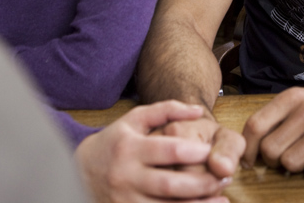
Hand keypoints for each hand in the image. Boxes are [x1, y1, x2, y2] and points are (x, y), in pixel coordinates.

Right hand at [76, 100, 233, 202]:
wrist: (78, 172)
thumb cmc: (115, 142)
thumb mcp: (135, 120)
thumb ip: (167, 110)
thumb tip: (198, 111)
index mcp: (131, 148)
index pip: (169, 151)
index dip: (196, 153)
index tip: (214, 153)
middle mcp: (127, 176)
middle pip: (171, 184)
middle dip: (203, 183)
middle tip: (225, 178)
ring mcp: (126, 200)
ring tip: (222, 199)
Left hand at [241, 87, 303, 179]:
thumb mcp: (302, 100)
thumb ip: (277, 118)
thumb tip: (249, 146)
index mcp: (293, 98)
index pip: (256, 125)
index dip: (248, 148)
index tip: (250, 160)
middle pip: (270, 150)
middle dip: (274, 161)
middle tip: (286, 157)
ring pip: (290, 163)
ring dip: (297, 167)